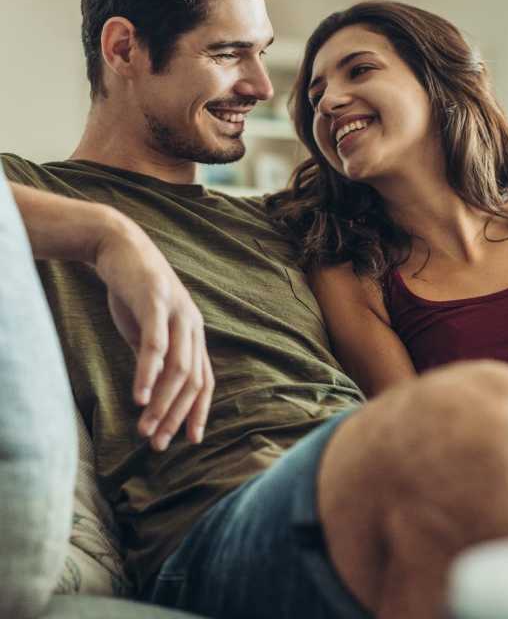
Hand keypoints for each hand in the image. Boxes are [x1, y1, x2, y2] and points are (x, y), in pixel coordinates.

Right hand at [93, 212, 213, 451]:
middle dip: (176, 416)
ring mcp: (177, 312)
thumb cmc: (134, 292)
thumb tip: (153, 394)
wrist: (119, 247)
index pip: (204, 380)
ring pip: (177, 368)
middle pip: (192, 380)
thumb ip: (155, 359)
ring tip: (146, 429)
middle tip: (159, 443)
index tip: (189, 440)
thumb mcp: (147, 330)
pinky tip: (138, 397)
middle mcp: (192, 324)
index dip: (198, 412)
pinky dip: (148, 373)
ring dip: (161, 403)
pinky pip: (156, 343)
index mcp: (193, 333)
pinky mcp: (156, 301)